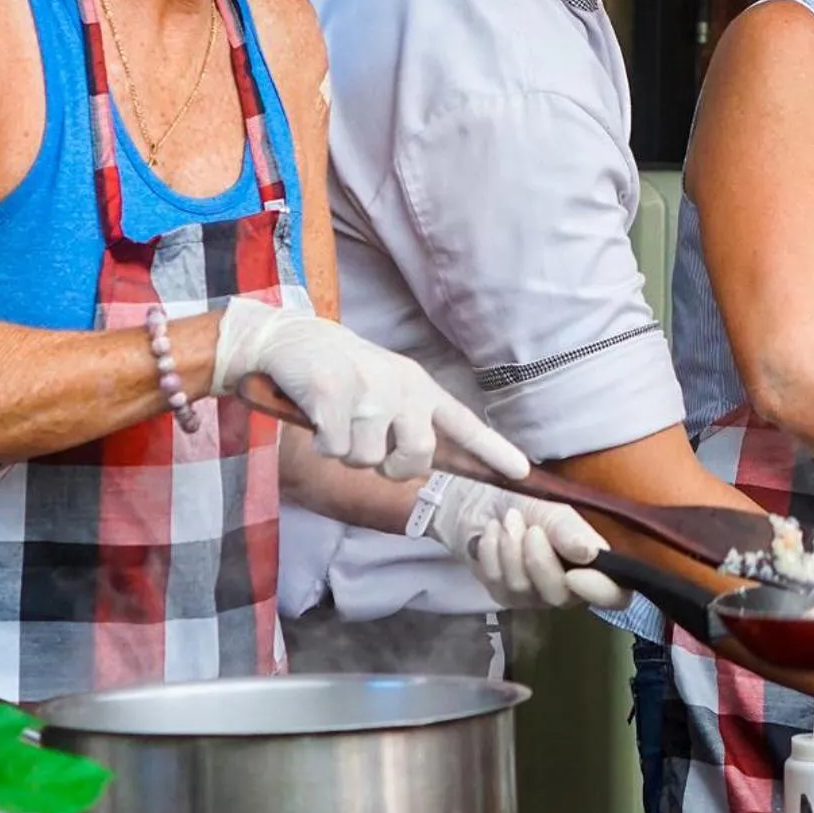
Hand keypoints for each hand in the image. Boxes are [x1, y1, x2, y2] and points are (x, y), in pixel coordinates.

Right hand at [213, 297, 526, 480]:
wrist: (291, 339)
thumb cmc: (341, 373)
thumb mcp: (385, 388)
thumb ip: (407, 421)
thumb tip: (421, 466)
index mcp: (419, 385)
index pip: (464, 422)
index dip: (494, 450)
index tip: (523, 472)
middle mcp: (401, 384)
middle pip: (418, 456)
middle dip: (394, 468)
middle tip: (373, 452)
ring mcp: (368, 388)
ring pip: (369, 459)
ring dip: (348, 453)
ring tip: (338, 420)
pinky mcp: (333, 393)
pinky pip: (335, 450)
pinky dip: (322, 443)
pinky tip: (317, 416)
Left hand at [422, 477, 629, 609]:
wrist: (484, 497)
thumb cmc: (529, 500)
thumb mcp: (554, 508)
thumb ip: (571, 530)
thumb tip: (590, 553)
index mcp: (592, 565)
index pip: (614, 595)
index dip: (601, 591)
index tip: (575, 573)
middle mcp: (567, 588)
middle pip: (560, 596)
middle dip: (539, 561)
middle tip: (530, 528)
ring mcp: (533, 595)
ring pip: (524, 590)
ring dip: (512, 549)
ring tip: (509, 519)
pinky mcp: (503, 595)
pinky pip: (496, 583)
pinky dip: (491, 551)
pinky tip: (491, 531)